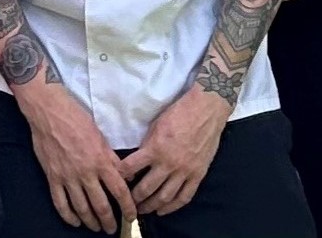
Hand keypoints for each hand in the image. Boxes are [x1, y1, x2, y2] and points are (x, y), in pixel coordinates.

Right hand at [12, 82, 135, 231]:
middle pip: (101, 205)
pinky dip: (68, 215)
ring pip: (82, 208)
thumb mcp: (101, 136)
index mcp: (101, 161)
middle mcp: (86, 172)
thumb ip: (112, 159)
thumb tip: (124, 176)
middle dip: (109, 221)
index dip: (128, 207)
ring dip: (91, 221)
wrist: (49, 112)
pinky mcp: (52, 177)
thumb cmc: (76, 118)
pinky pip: (60, 202)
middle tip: (112, 229)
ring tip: (96, 227)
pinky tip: (74, 221)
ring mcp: (68, 177)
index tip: (131, 216)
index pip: (120, 191)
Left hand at [120, 85, 227, 215]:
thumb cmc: (179, 113)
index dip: (120, 176)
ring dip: (151, 206)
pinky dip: (173, 207)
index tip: (116, 180)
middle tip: (127, 203)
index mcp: (155, 148)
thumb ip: (146, 145)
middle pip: (146, 188)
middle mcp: (168, 163)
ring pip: (164, 196)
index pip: (130, 167)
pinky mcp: (198, 174)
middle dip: (134, 198)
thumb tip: (136, 160)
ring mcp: (184, 171)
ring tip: (142, 210)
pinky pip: (184, 196)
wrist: (206, 110)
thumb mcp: (155, 125)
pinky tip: (163, 210)